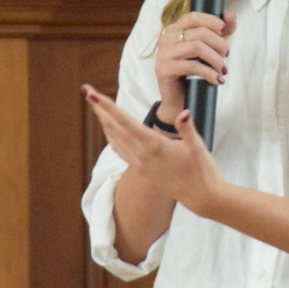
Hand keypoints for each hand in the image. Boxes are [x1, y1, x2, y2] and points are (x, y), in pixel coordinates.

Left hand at [82, 85, 222, 214]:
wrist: (200, 196)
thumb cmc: (201, 170)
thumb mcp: (197, 147)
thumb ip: (187, 128)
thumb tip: (184, 112)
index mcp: (154, 146)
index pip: (124, 121)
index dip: (107, 106)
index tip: (92, 94)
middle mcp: (141, 155)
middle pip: (113, 127)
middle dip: (99, 108)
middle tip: (86, 91)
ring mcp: (139, 163)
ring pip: (114, 138)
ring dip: (103, 120)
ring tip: (95, 105)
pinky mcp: (141, 169)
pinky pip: (120, 149)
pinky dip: (111, 136)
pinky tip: (109, 130)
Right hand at [153, 10, 236, 119]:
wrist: (179, 98)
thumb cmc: (194, 71)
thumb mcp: (210, 48)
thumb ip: (221, 31)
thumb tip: (231, 15)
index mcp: (175, 29)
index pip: (193, 17)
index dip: (211, 21)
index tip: (225, 30)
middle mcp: (166, 38)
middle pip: (199, 33)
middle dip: (219, 43)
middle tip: (226, 55)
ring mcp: (163, 53)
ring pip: (196, 47)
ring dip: (215, 58)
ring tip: (223, 69)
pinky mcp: (164, 69)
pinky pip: (192, 66)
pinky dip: (209, 73)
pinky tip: (217, 80)